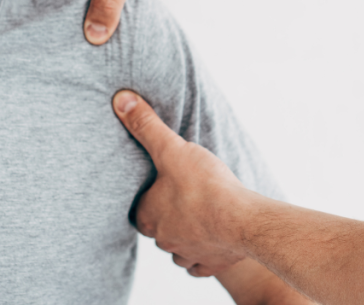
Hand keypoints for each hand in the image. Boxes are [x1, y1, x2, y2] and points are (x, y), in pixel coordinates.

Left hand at [112, 90, 250, 276]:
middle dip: (168, 213)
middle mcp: (163, 239)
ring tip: (199, 214)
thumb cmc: (205, 186)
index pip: (140, 208)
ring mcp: (187, 254)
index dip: (149, 195)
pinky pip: (201, 262)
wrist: (242, 221)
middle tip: (183, 194)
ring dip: (186, 233)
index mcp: (148, 216)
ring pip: (179, 245)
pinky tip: (213, 237)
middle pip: (160, 227)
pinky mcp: (212, 263)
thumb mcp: (172, 149)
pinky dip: (205, 251)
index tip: (161, 183)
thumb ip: (146, 126)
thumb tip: (121, 101)